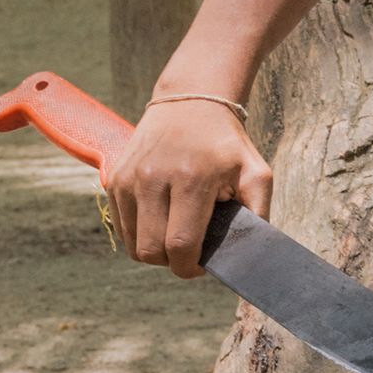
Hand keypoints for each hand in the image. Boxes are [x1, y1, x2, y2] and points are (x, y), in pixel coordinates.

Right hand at [106, 96, 271, 278]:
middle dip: (172, 262)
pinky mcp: (114, 179)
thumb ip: (259, 214)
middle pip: (151, 251)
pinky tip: (161, 220)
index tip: (202, 265)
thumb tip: (251, 253)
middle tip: (190, 251)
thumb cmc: (226, 145)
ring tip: (176, 235)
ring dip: (154, 250)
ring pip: (133, 244)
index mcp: (191, 179)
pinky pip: (122, 228)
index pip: (180, 245)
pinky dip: (140, 235)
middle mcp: (153, 178)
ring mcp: (128, 179)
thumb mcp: (256, 173)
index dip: (190, 267)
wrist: (189, 104)